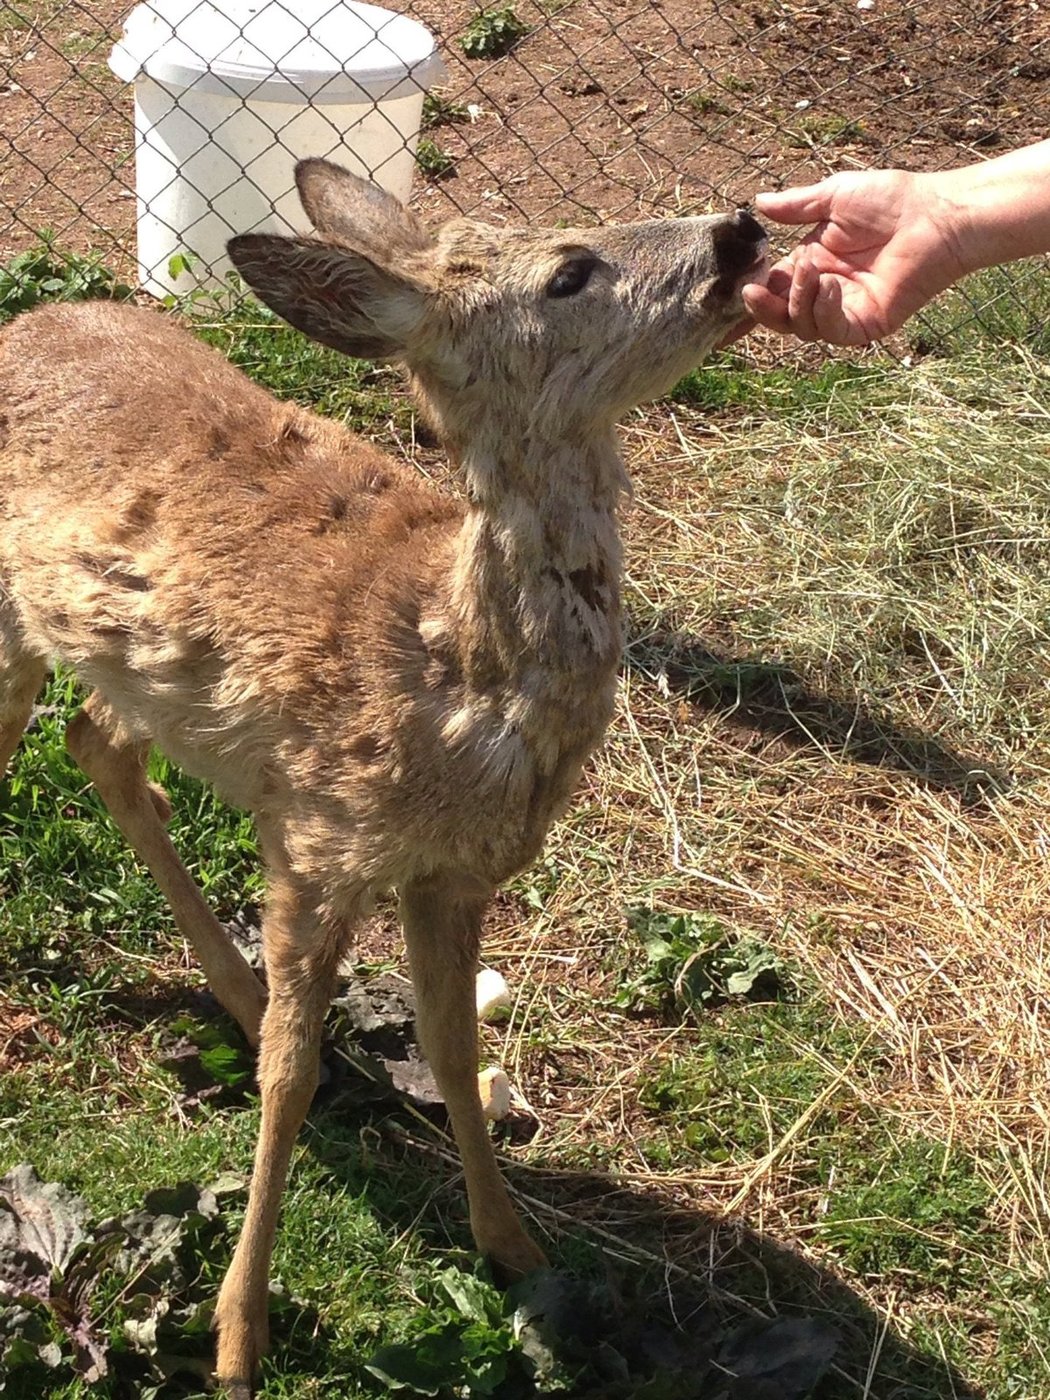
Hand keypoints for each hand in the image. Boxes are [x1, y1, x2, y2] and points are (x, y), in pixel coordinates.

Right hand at [734, 169, 967, 344]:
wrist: (934, 214)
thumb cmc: (892, 200)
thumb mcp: (834, 196)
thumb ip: (796, 206)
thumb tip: (757, 203)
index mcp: (813, 265)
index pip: (772, 290)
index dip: (752, 296)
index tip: (731, 294)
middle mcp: (825, 292)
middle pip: (780, 317)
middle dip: (763, 307)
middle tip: (753, 291)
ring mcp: (845, 311)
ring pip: (802, 326)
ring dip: (797, 301)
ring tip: (811, 269)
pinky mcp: (866, 324)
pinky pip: (832, 331)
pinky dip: (824, 311)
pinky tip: (831, 285)